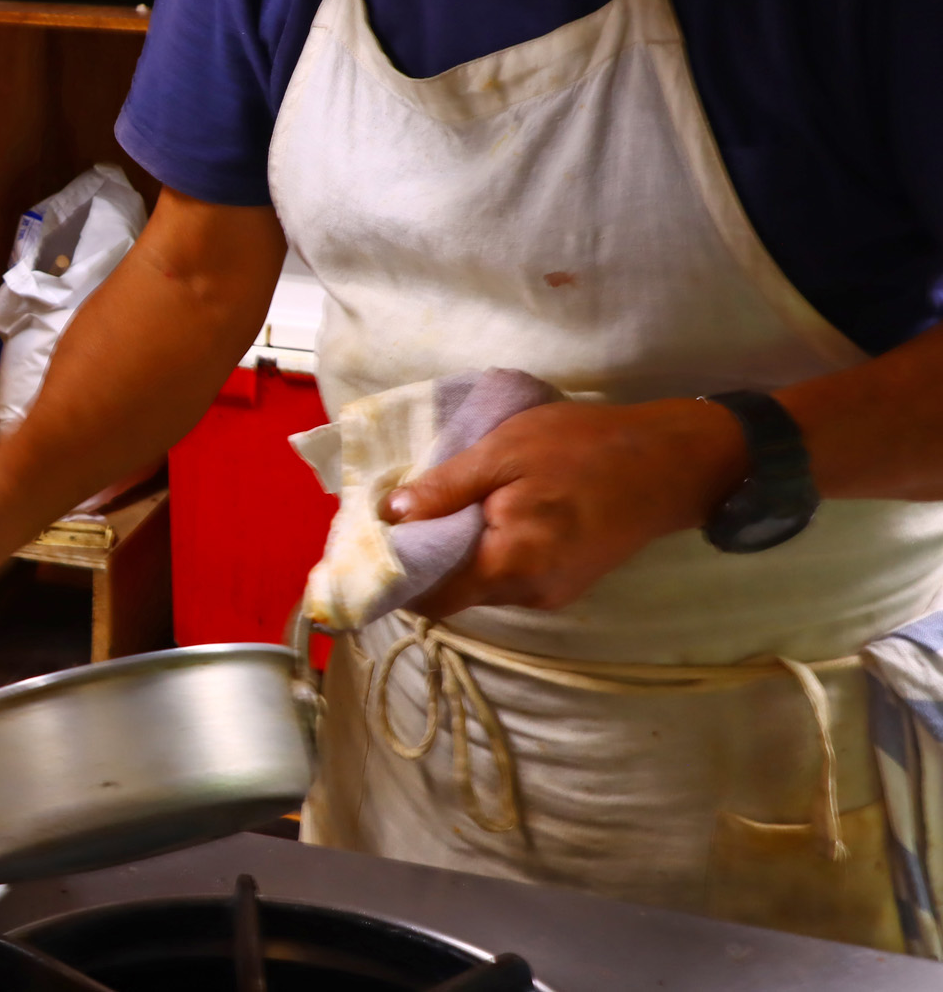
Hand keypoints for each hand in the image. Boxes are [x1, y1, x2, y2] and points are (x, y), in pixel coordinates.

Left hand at [381, 398, 748, 616]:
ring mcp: (550, 593)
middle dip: (424, 559)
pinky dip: (488, 552)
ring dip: (458, 553)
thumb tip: (391, 514)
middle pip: (452, 593)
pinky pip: (507, 577)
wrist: (672, 463)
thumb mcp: (504, 451)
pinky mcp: (565, 584)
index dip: (397, 575)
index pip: (430, 598)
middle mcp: (527, 594)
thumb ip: (446, 488)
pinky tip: (489, 514)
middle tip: (407, 513)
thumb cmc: (586, 448)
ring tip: (449, 506)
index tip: (375, 542)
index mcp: (508, 564)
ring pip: (479, 585)